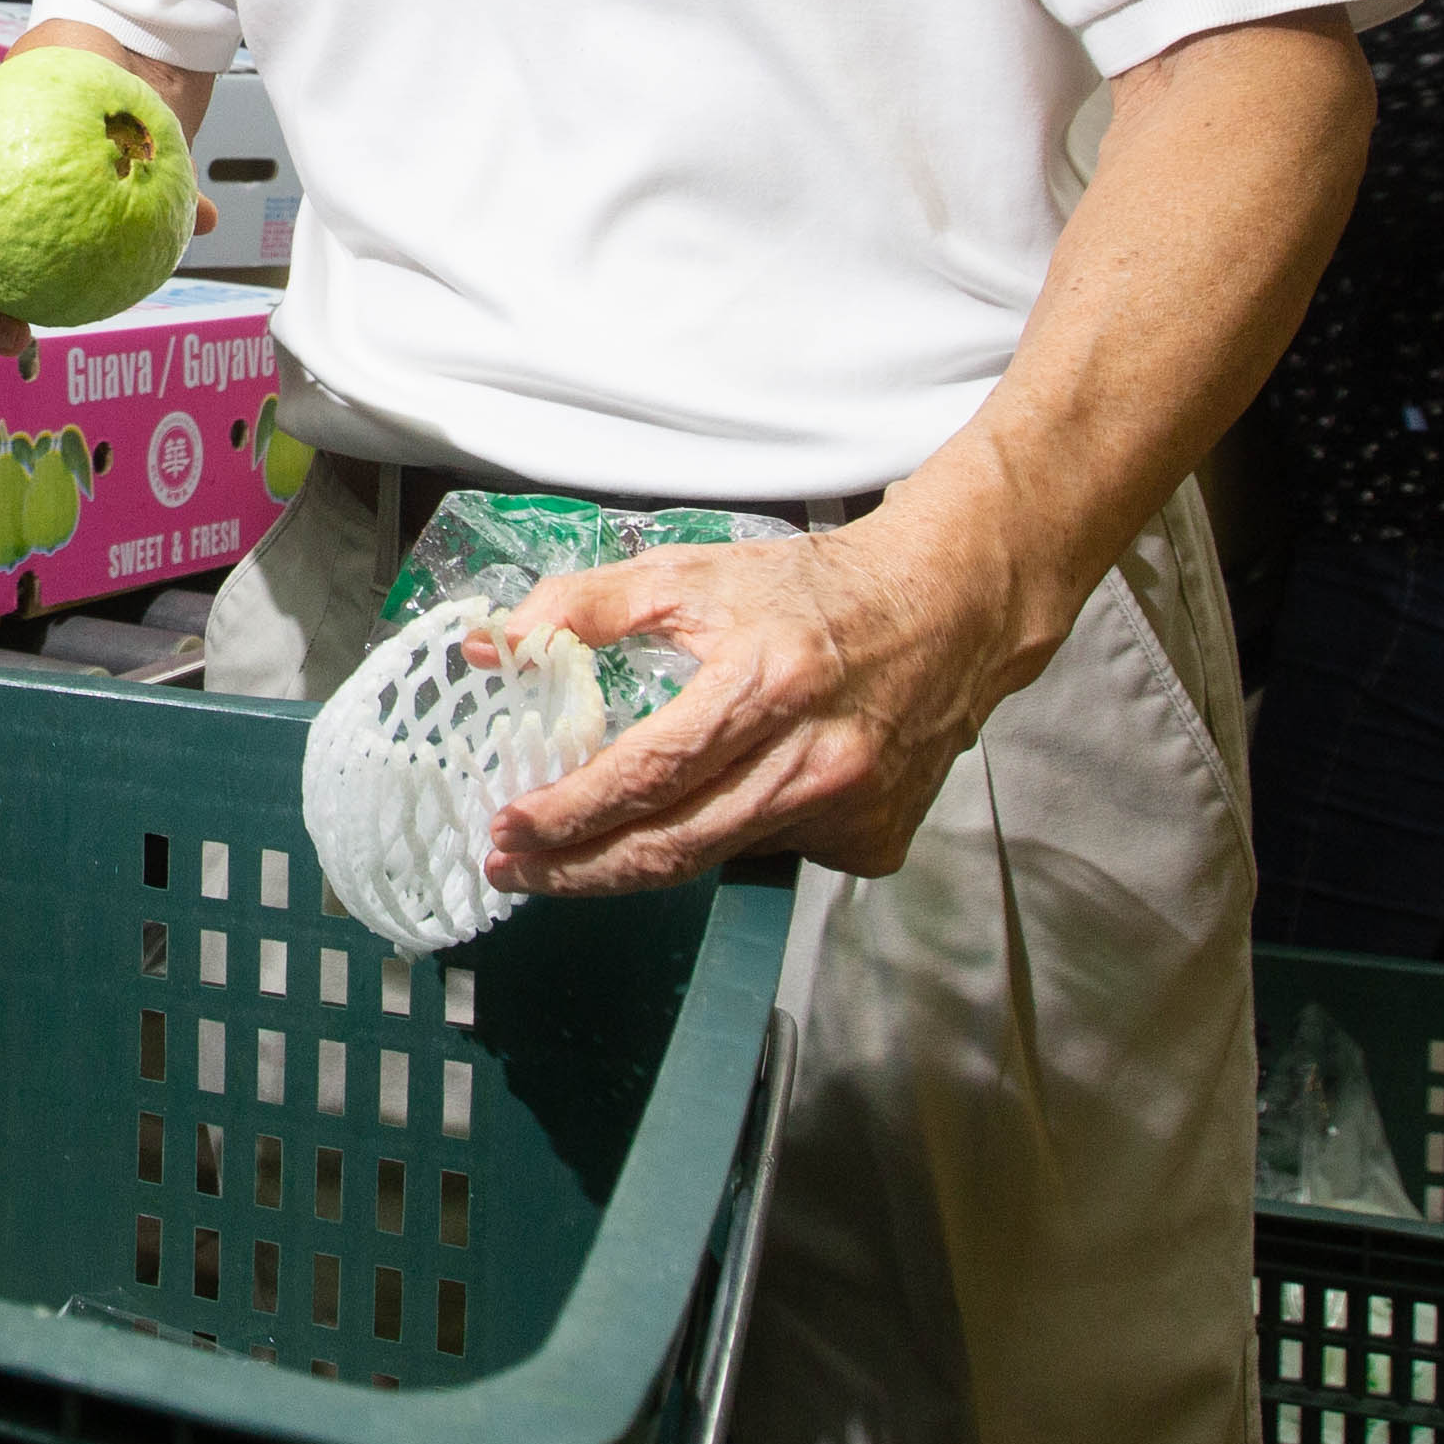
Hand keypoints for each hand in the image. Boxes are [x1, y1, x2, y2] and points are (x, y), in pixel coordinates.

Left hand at [481, 512, 1063, 890]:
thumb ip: (585, 605)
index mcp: (764, 684)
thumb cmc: (815, 592)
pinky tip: (726, 798)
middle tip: (514, 868)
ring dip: (638, 860)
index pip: (647, 774)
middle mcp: (812, 760)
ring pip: (716, 858)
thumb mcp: (693, 573)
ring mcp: (849, 810)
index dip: (570, 813)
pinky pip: (775, 855)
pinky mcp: (873, 841)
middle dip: (576, 870)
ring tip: (582, 847)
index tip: (508, 828)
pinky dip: (733, 835)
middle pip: (673, 847)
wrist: (948, 610)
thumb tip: (495, 645)